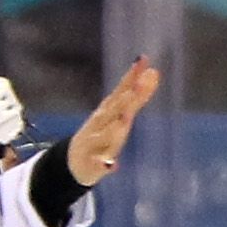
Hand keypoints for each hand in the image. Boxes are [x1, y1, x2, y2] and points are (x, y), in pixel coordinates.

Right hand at [64, 59, 159, 187]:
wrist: (73, 163)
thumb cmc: (101, 135)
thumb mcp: (120, 114)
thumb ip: (137, 97)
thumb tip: (154, 71)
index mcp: (109, 111)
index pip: (123, 91)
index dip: (133, 77)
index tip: (144, 61)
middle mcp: (100, 123)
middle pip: (115, 109)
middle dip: (127, 98)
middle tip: (140, 84)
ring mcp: (94, 142)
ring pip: (105, 135)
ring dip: (114, 127)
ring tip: (125, 118)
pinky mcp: (91, 163)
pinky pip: (97, 164)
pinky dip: (103, 164)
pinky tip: (111, 165)